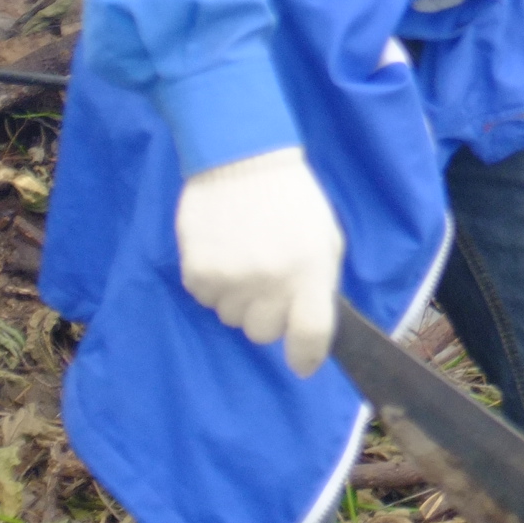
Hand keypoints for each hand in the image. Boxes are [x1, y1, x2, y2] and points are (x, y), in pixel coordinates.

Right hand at [176, 145, 345, 375]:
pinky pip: (206, 299)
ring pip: (232, 318)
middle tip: (270, 280)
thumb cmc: (293, 201)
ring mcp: (231, 278)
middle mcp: (271, 280)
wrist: (243, 159)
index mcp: (311, 270)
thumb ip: (319, 285)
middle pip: (264, 333)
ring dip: (240, 297)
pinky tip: (223, 250)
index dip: (306, 356)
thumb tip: (308, 329)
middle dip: (269, 314)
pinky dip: (215, 283)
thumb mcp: (325, 239)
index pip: (310, 334)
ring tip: (246, 256)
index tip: (302, 363)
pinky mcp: (198, 272)